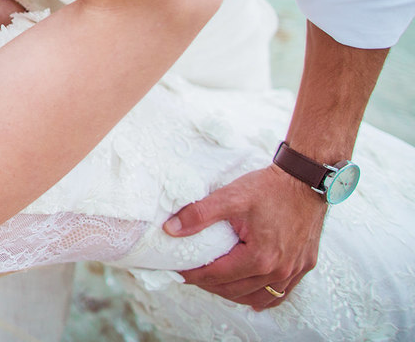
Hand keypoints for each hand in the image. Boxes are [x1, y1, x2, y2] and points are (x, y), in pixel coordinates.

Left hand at [166, 165, 325, 309]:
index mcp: (260, 257)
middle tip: (192, 276)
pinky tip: (250, 293)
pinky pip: (281, 293)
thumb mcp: (231, 196)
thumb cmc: (270, 187)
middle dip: (210, 286)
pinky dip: (262, 295)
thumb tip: (171, 229)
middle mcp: (279, 270)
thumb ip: (199, 214)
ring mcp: (294, 270)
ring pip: (258, 296)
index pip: (217, 276)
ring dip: (234, 294)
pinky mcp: (304, 265)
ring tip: (215, 284)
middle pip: (235, 291)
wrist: (305, 180)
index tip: (178, 271)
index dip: (194, 275)